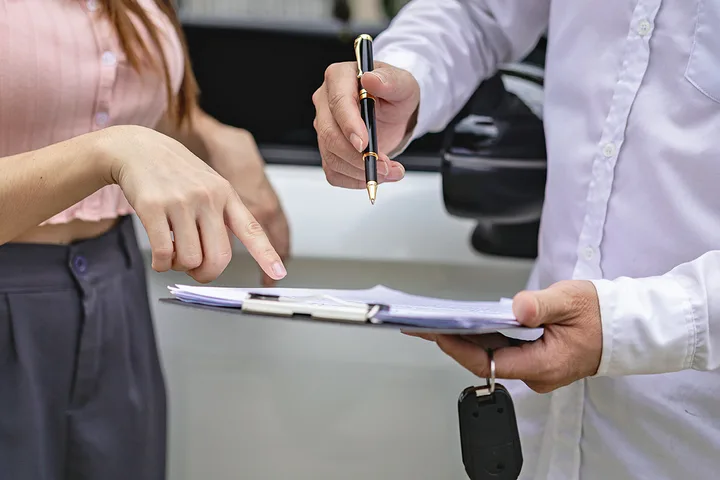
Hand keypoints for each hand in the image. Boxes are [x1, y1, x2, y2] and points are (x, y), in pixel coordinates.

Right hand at [99, 124, 286, 283]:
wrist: (137, 148)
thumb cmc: (174, 172)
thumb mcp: (208, 185)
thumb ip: (219, 216)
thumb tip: (218, 258)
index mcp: (225, 194)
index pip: (252, 229)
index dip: (266, 254)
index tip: (279, 273)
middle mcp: (208, 197)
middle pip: (219, 258)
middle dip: (206, 273)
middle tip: (196, 270)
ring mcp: (181, 201)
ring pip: (190, 260)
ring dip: (179, 266)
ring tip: (173, 253)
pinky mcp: (153, 207)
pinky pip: (164, 253)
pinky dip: (161, 264)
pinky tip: (160, 257)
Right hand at [312, 60, 419, 187]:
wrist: (394, 112)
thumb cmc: (395, 94)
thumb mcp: (403, 84)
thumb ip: (390, 81)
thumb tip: (371, 79)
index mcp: (339, 78)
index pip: (338, 103)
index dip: (350, 126)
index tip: (364, 145)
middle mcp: (326, 102)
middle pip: (330, 135)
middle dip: (357, 157)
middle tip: (385, 166)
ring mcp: (324, 127)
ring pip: (331, 157)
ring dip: (360, 172)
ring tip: (390, 171)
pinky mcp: (328, 149)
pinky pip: (334, 172)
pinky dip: (355, 180)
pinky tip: (374, 175)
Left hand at [405, 280, 602, 392]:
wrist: (624, 326)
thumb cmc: (601, 315)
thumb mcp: (571, 301)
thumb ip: (541, 305)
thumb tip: (518, 308)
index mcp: (543, 364)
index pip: (489, 362)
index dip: (458, 348)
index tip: (437, 332)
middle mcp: (536, 373)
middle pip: (485, 361)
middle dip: (454, 342)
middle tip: (425, 325)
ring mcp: (535, 369)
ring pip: (492, 357)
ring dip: (466, 340)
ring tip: (439, 323)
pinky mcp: (534, 360)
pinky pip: (503, 351)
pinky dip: (483, 338)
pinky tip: (468, 324)